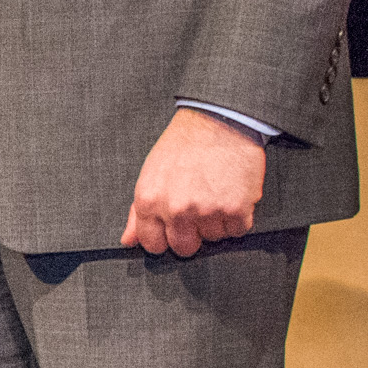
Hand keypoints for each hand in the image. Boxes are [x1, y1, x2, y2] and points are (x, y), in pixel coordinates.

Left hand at [120, 107, 267, 257]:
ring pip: (214, 238)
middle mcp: (176, 209)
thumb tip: (129, 241)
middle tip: (198, 209)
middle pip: (184, 248)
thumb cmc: (184, 143)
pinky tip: (231, 193)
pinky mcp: (236, 209)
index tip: (173, 229)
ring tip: (215, 192)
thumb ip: (138, 212)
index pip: (153, 244)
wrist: (219, 119)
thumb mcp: (151, 172)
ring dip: (217, 221)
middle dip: (192, 234)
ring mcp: (206, 211)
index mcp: (150, 201)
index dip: (165, 238)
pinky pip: (238, 230)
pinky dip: (239, 217)